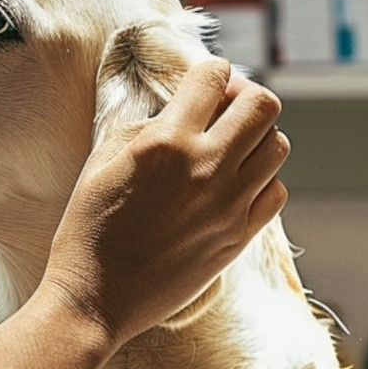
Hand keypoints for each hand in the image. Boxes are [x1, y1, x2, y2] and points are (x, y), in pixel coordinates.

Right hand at [39, 59, 288, 346]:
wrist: (97, 297)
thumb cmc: (90, 225)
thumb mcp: (103, 158)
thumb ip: (144, 122)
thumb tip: (176, 102)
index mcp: (167, 141)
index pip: (214, 77)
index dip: (211, 70)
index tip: (203, 81)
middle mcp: (207, 168)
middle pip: (263, 105)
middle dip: (244, 96)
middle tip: (222, 109)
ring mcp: (230, 205)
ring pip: (278, 146)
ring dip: (256, 137)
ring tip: (228, 147)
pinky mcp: (240, 236)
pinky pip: (276, 191)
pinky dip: (260, 180)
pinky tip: (232, 184)